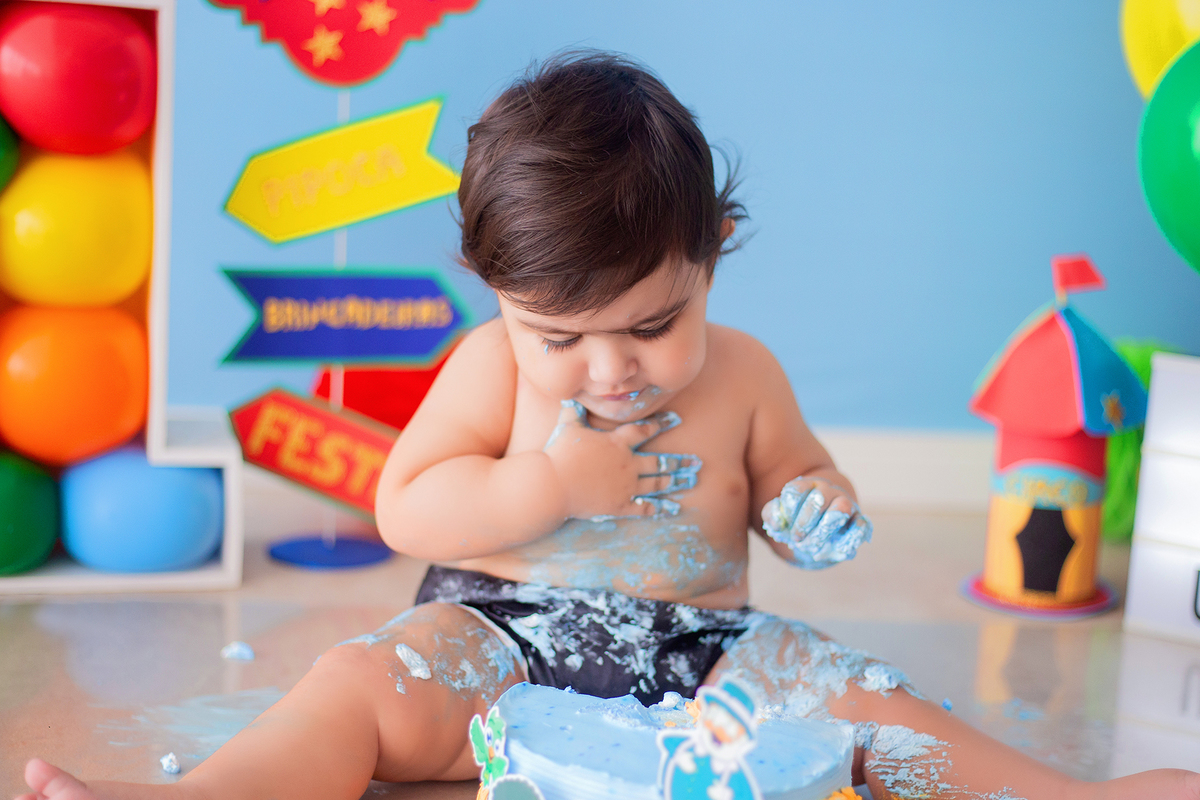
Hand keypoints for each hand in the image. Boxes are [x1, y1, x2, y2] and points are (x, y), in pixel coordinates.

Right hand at [544, 400, 700, 517]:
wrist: (553, 484)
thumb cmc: (559, 453)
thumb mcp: (568, 425)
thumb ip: (574, 411)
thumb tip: (572, 395)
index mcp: (617, 443)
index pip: (644, 430)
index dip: (662, 424)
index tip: (676, 420)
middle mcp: (628, 464)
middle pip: (660, 462)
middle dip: (680, 462)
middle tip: (696, 462)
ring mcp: (626, 486)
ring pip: (658, 484)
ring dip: (676, 482)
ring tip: (690, 481)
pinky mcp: (620, 505)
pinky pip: (645, 508)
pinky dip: (660, 508)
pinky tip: (674, 509)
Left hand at [761, 476, 871, 568]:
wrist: (822, 520)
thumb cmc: (797, 517)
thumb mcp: (781, 515)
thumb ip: (773, 515)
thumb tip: (776, 524)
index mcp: (805, 486)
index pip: (795, 492)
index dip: (788, 512)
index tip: (783, 528)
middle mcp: (826, 491)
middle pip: (817, 500)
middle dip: (804, 524)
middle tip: (796, 539)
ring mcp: (845, 503)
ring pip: (841, 508)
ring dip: (825, 530)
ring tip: (813, 546)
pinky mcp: (858, 520)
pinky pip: (861, 524)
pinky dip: (853, 537)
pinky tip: (839, 549)